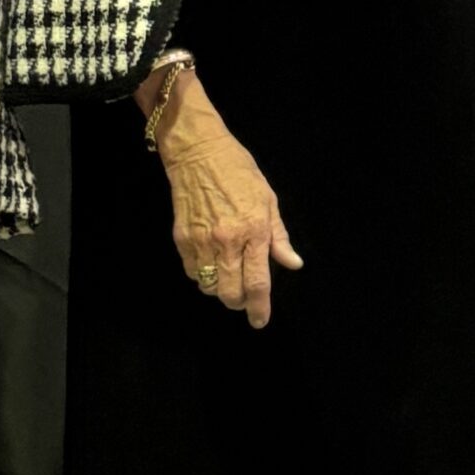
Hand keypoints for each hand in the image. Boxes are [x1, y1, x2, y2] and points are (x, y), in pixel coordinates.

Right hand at [145, 74, 302, 329]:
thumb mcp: (268, 200)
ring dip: (219, 289)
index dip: (260, 307)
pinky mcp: (181, 239)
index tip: (260, 321)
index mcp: (254, 231)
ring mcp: (201, 242)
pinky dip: (202, 275)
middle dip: (238, 303)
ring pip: (209, 286)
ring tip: (228, 276)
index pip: (258, 282)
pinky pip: (192, 272)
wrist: (199, 153)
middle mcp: (227, 241)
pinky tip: (210, 263)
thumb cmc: (240, 172)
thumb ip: (279, 237)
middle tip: (244, 299)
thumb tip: (293, 264)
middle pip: (230, 293)